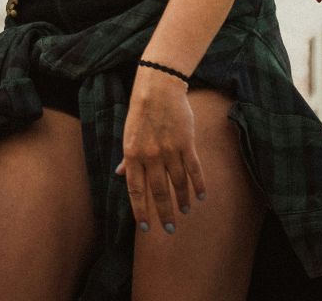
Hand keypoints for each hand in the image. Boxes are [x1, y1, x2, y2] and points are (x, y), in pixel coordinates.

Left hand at [115, 68, 206, 235]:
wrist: (158, 90)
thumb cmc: (140, 113)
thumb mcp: (128, 135)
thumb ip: (128, 158)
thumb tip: (120, 175)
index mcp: (133, 155)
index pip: (136, 190)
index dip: (140, 210)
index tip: (145, 227)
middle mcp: (150, 156)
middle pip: (158, 191)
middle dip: (163, 213)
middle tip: (169, 230)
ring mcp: (170, 150)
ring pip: (177, 183)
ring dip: (181, 200)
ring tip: (184, 212)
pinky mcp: (186, 144)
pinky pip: (194, 170)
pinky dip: (198, 185)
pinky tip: (201, 197)